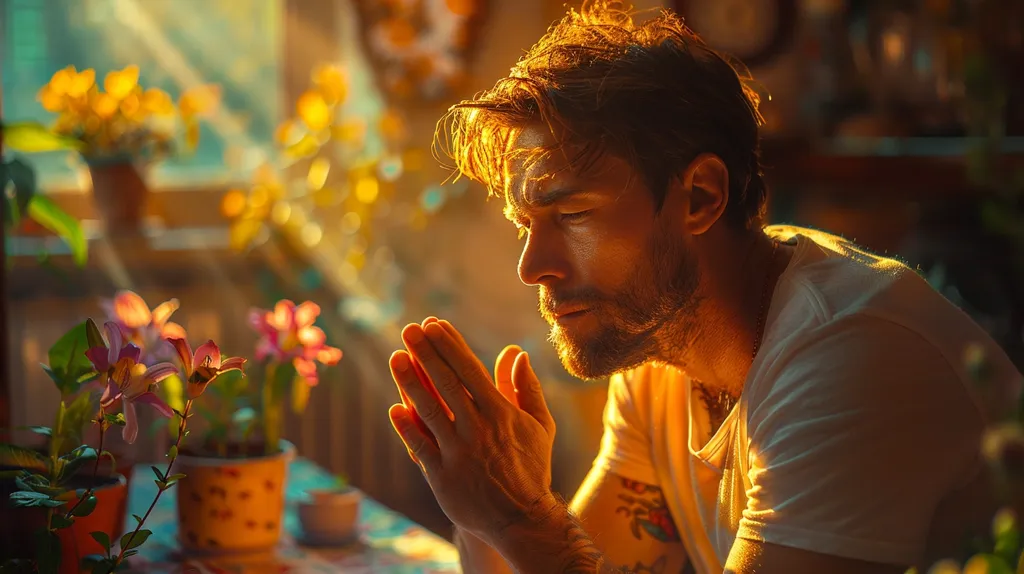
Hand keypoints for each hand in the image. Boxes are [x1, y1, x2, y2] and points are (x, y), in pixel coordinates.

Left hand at [387, 319, 557, 544]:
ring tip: (395, 357)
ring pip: (429, 410)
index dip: (450, 345)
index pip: (470, 370)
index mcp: (501, 413)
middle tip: (409, 330)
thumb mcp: (539, 426)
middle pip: (446, 383)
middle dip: (426, 353)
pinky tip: (394, 408)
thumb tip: (517, 353)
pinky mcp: (442, 476)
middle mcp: (477, 429)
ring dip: (409, 382)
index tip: (434, 324)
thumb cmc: (532, 469)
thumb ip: (527, 388)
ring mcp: (458, 452)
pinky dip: (406, 428)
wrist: (522, 519)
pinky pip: (420, 447)